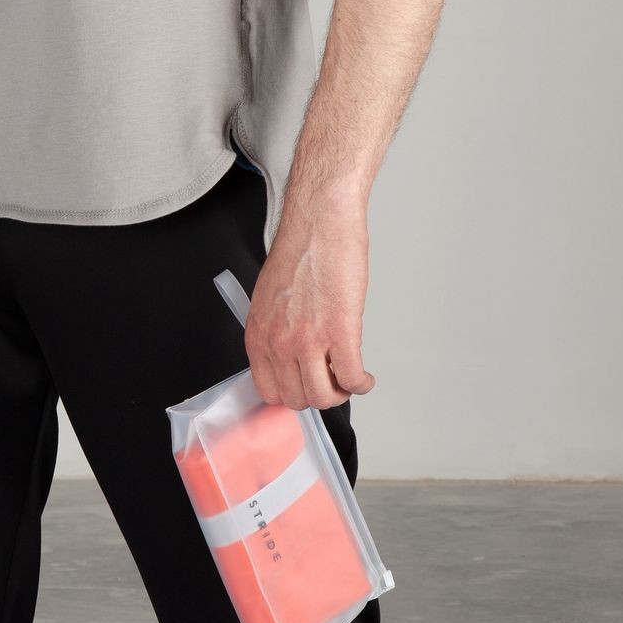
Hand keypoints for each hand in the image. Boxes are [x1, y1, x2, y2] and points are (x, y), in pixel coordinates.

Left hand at [244, 185, 375, 410]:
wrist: (319, 223)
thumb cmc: (300, 252)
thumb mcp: (270, 302)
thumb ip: (275, 334)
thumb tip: (288, 359)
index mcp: (258, 337)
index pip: (268, 391)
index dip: (290, 395)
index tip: (304, 390)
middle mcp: (279, 344)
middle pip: (296, 399)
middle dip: (317, 396)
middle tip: (331, 384)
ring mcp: (308, 341)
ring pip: (323, 397)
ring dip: (340, 394)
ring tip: (348, 380)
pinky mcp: (340, 333)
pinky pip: (351, 378)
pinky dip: (361, 384)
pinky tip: (364, 378)